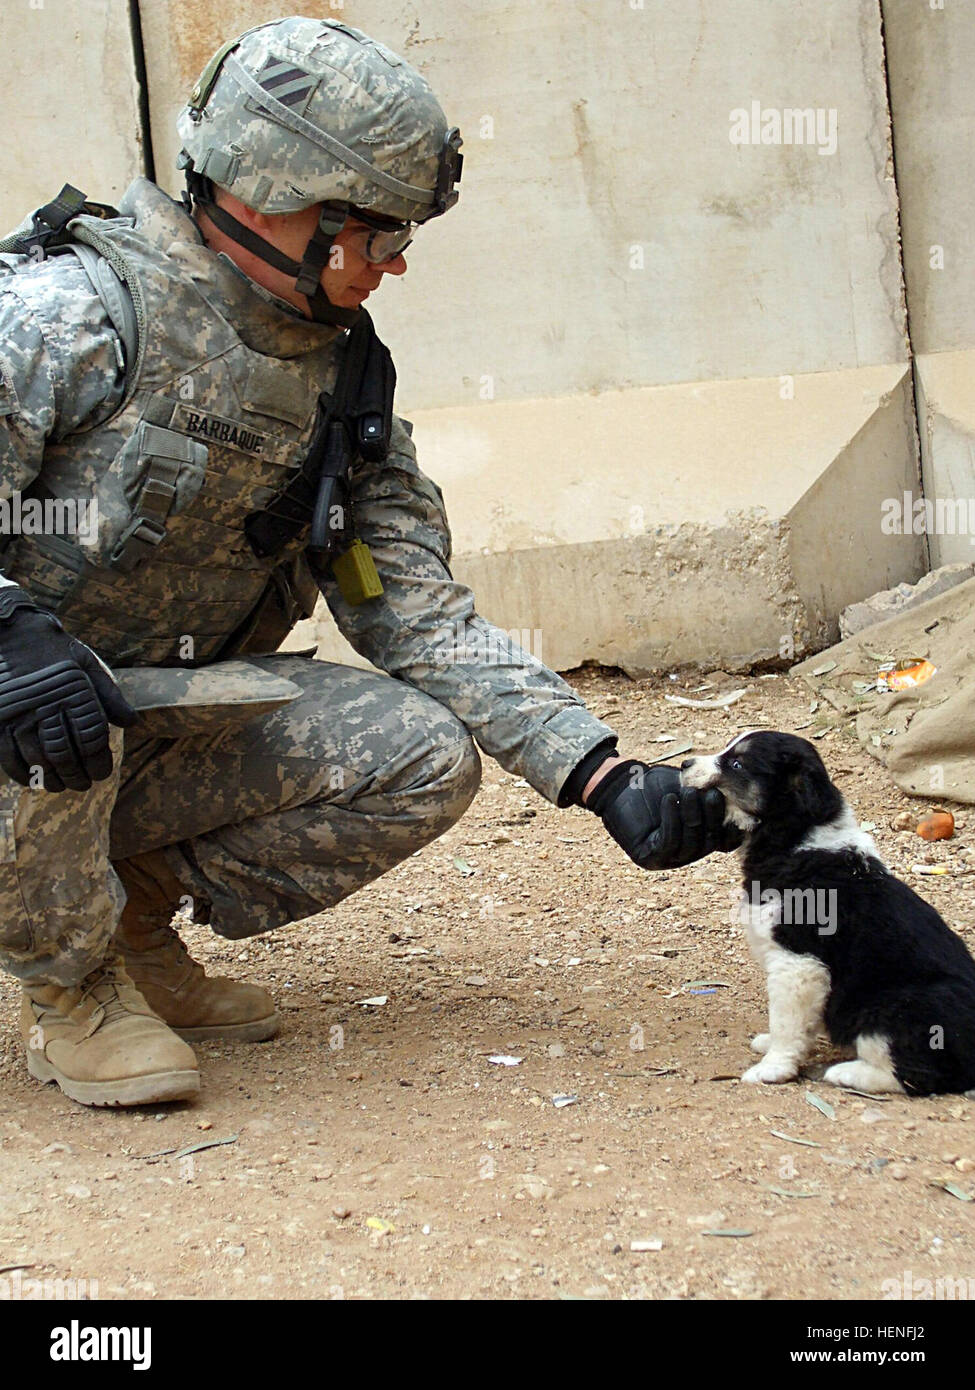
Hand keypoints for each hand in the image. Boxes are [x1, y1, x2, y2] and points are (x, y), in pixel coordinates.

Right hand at [0, 587, 137, 791]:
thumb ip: (109, 695)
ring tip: (61, 786)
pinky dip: (23, 774)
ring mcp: (20, 714)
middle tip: (83, 785)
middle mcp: (47, 706)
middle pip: (65, 756)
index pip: (92, 739)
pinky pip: (9, 757)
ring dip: (52, 780)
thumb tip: (132, 723)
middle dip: (77, 777)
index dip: (99, 762)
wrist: (12, 631)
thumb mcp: (87, 665)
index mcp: (74, 693)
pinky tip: (34, 780)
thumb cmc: (54, 650)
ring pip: (38, 761)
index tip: (102, 773)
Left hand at [585, 758, 741, 869]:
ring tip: (688, 792)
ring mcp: (668, 859)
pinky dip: (671, 820)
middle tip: (710, 793)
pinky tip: (670, 800)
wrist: (621, 786)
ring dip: (692, 817)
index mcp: (700, 838)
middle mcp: (687, 852)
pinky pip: (668, 843)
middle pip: (708, 842)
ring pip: (690, 844)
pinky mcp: (649, 857)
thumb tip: (736, 793)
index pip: (724, 842)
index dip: (734, 831)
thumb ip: (710, 794)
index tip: (740, 810)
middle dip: (711, 817)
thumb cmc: (656, 786)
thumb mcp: (688, 787)